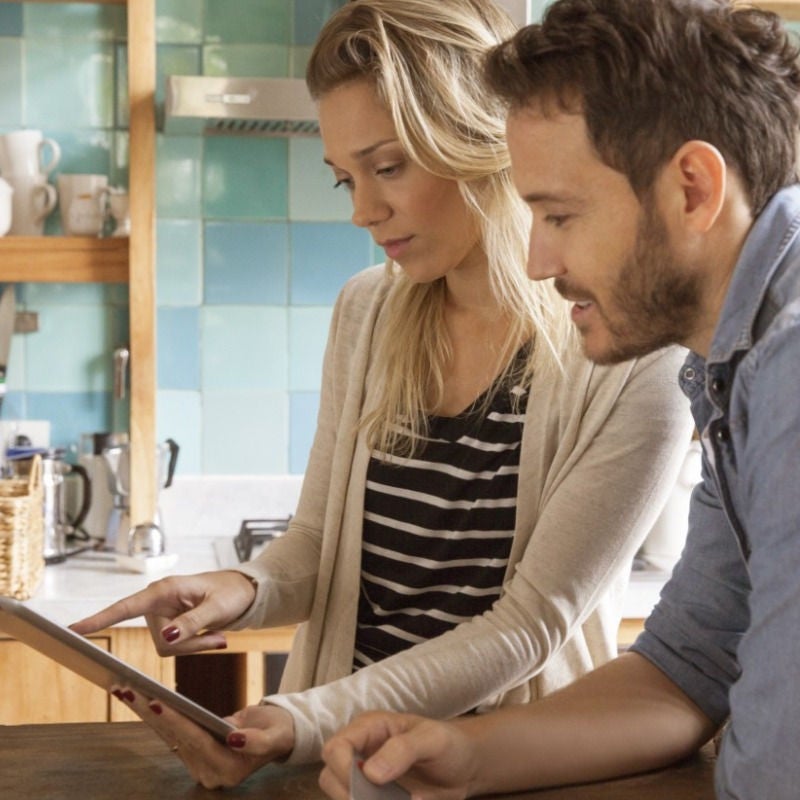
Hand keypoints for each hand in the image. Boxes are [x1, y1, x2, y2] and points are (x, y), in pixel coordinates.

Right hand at [69, 570, 255, 654]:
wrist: (244, 591)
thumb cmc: (232, 592)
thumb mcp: (218, 608)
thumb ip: (192, 623)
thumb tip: (165, 637)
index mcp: (164, 590)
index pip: (126, 607)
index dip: (99, 619)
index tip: (73, 629)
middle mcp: (157, 602)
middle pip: (160, 642)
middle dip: (189, 645)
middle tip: (218, 636)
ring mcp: (162, 615)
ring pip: (167, 649)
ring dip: (194, 646)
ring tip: (218, 633)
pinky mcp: (169, 625)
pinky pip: (176, 648)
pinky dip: (196, 646)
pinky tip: (215, 636)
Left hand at [111, 687, 295, 788]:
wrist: (277, 735)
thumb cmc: (278, 731)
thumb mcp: (274, 734)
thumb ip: (256, 742)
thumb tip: (234, 739)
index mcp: (228, 770)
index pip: (196, 741)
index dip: (176, 721)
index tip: (157, 702)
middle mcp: (208, 773)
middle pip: (175, 738)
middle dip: (151, 713)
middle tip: (128, 690)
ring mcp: (198, 765)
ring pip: (167, 735)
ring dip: (145, 712)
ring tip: (125, 689)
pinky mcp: (192, 754)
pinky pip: (170, 733)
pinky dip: (154, 714)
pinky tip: (138, 698)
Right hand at [319, 711, 476, 799]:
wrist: (465, 768)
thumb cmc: (449, 744)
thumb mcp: (433, 740)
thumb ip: (404, 749)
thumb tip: (371, 772)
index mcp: (370, 729)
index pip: (336, 747)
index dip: (340, 769)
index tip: (359, 790)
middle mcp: (362, 752)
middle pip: (330, 777)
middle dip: (348, 796)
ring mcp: (367, 778)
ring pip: (342, 797)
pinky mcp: (375, 799)